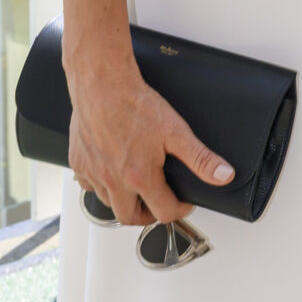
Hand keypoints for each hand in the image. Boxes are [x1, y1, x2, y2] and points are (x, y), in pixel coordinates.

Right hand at [66, 48, 233, 225]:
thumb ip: (200, 158)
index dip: (180, 209)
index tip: (184, 201)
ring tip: (137, 190)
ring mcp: (93, 172)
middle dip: (148, 215)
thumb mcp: (176, 131)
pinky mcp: (78, 162)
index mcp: (139, 176)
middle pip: (130, 218)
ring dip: (124, 202)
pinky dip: (101, 187)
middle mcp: (113, 180)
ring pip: (107, 204)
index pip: (164, 212)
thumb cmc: (134, 103)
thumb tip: (223, 175)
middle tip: (158, 204)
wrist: (102, 83)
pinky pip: (88, 187)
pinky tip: (111, 175)